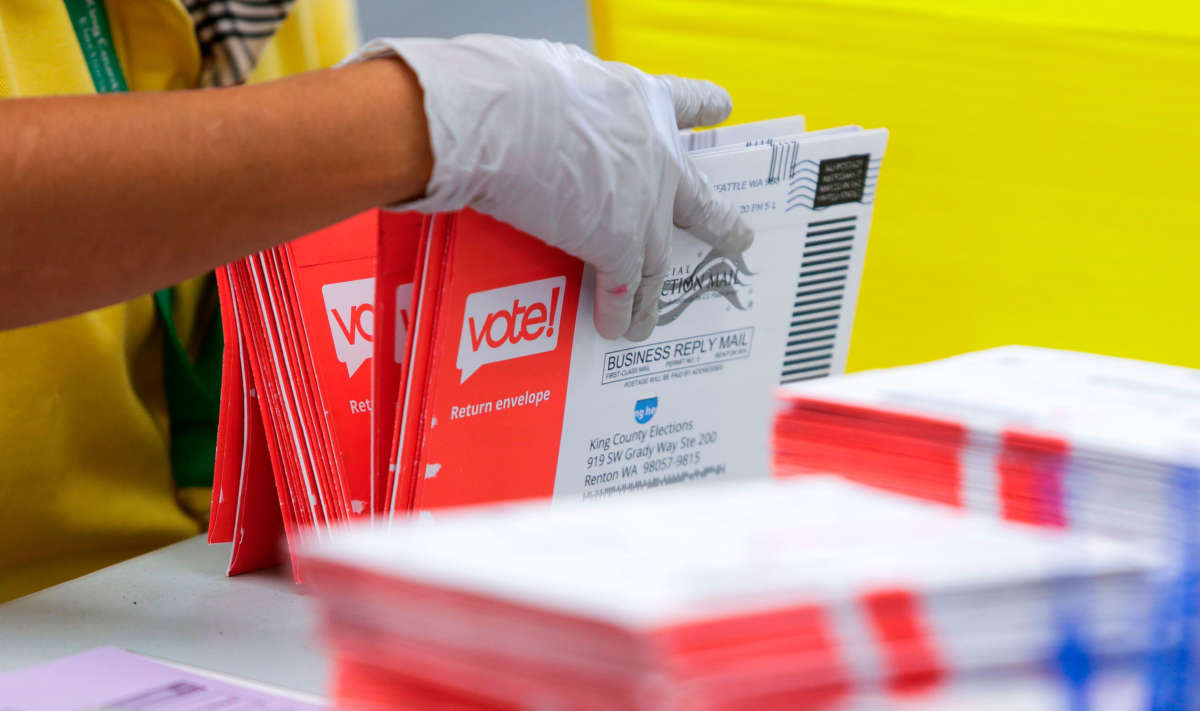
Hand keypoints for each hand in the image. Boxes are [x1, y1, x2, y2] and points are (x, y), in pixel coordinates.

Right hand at [346, 35, 752, 340]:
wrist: (507, 118)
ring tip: (656, 315)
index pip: (682, 100)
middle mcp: (655, 155)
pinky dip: (619, 311)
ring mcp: (643, 206)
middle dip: (717, 221)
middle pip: (697, 197)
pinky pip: (624, 287)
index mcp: (639, 101)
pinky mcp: (618, 244)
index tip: (722, 108)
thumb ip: (567, 103)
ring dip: (657, 292)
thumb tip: (540, 113)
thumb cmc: (516, 86)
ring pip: (660, 258)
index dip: (702, 106)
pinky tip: (617, 329)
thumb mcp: (555, 77)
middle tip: (738, 236)